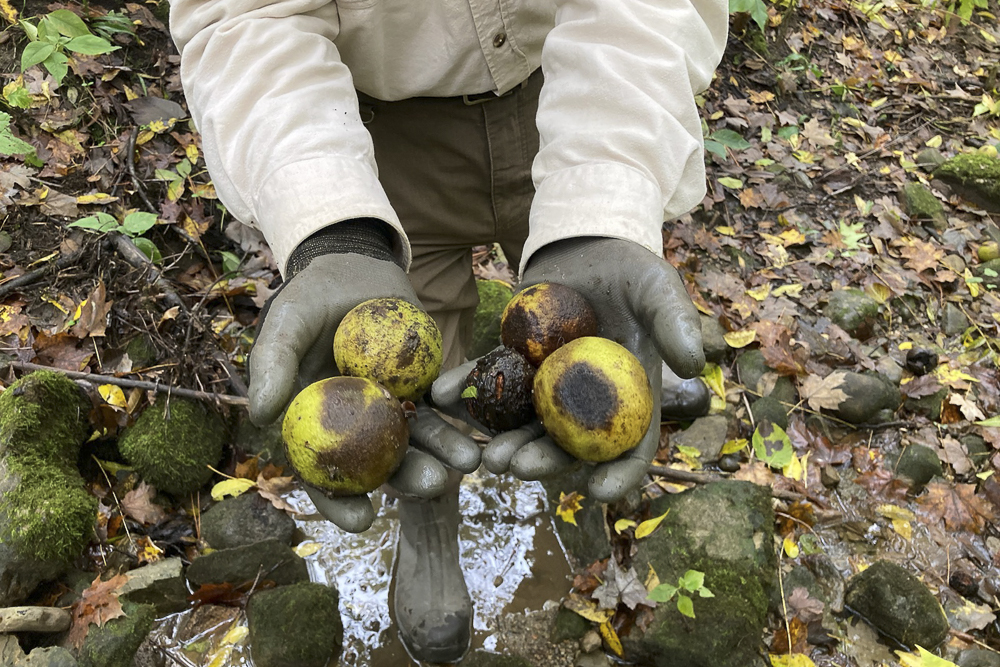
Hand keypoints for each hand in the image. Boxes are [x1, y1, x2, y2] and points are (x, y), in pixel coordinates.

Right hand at [249, 253, 478, 531]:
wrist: (352, 266)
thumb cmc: (308, 299)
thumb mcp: (286, 323)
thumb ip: (272, 363)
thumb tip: (260, 415)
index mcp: (315, 424)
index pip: (322, 474)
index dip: (338, 502)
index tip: (362, 523)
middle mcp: (356, 425)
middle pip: (380, 463)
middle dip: (409, 479)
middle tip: (435, 485)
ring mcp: (393, 405)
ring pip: (419, 437)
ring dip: (444, 451)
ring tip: (468, 461)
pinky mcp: (423, 382)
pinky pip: (443, 402)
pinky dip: (461, 413)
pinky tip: (481, 423)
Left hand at [433, 237, 703, 502]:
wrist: (588, 247)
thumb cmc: (633, 272)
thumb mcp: (659, 290)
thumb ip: (676, 323)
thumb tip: (693, 364)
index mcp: (629, 396)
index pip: (630, 445)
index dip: (619, 473)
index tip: (600, 492)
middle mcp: (586, 401)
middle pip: (567, 443)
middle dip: (542, 461)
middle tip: (516, 468)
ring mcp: (547, 384)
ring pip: (524, 421)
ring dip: (502, 438)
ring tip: (483, 453)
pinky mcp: (514, 360)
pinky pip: (489, 378)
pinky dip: (466, 387)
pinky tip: (441, 395)